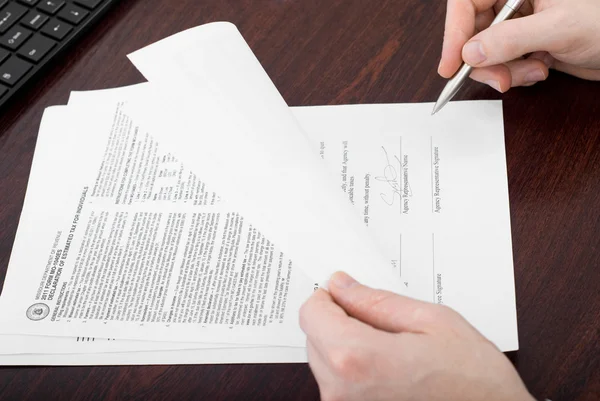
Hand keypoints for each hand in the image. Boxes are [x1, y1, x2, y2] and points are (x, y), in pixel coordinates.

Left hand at [300, 271, 534, 400]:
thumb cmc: (472, 379)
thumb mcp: (430, 321)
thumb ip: (376, 301)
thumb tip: (341, 285)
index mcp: (357, 358)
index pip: (311, 312)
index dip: (329, 296)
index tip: (350, 293)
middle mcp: (341, 390)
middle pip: (314, 336)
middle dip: (340, 320)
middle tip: (384, 323)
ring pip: (325, 359)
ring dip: (348, 345)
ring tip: (395, 350)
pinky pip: (338, 382)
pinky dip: (355, 367)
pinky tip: (391, 369)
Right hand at [438, 0, 599, 91]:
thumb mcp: (558, 28)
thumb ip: (510, 39)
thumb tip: (470, 52)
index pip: (467, 2)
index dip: (454, 32)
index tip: (451, 64)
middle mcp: (515, 0)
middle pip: (473, 30)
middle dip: (483, 60)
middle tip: (499, 79)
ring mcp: (519, 22)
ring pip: (485, 51)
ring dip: (504, 70)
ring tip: (533, 71)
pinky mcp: (524, 43)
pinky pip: (501, 62)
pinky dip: (514, 74)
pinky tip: (539, 69)